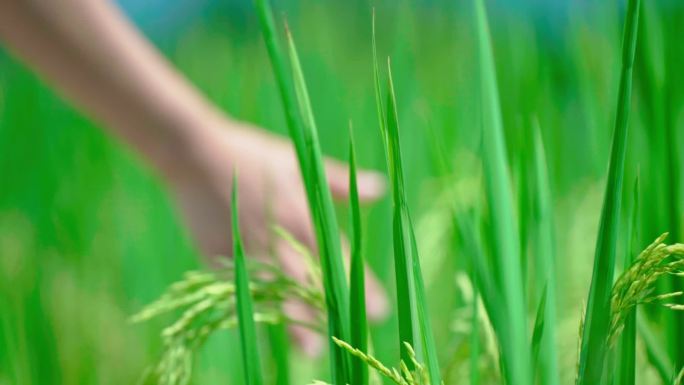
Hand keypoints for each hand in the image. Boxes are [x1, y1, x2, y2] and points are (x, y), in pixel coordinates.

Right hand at [167, 118, 388, 354]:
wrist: (195, 155)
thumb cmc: (252, 154)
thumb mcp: (299, 161)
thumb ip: (336, 183)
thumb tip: (380, 189)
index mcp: (301, 217)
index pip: (338, 259)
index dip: (360, 286)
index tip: (378, 311)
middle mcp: (277, 240)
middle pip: (308, 285)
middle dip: (327, 313)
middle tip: (346, 338)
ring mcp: (247, 251)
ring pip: (276, 295)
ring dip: (294, 323)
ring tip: (310, 350)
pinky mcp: (218, 257)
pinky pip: (240, 288)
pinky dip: (255, 307)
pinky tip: (265, 323)